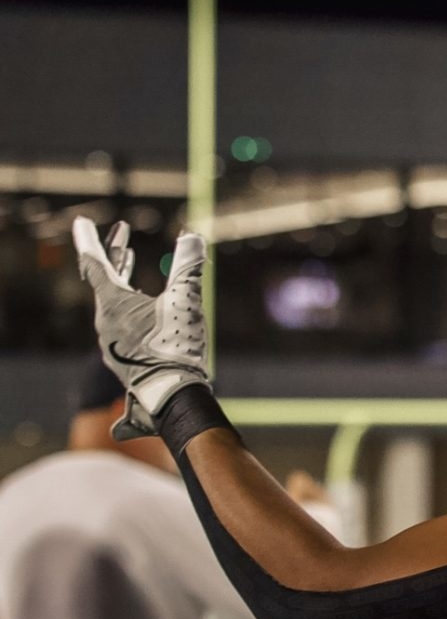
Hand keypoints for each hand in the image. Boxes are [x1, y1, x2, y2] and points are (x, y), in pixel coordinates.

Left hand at [73, 216, 209, 439]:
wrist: (173, 396)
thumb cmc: (176, 347)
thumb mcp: (186, 301)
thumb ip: (188, 267)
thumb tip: (192, 237)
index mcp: (113, 304)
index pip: (94, 263)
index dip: (90, 239)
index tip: (81, 221)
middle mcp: (105, 322)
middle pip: (104, 280)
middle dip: (114, 254)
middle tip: (122, 234)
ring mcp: (111, 342)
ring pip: (112, 301)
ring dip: (122, 277)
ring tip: (129, 262)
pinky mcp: (122, 356)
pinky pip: (120, 320)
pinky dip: (129, 302)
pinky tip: (144, 307)